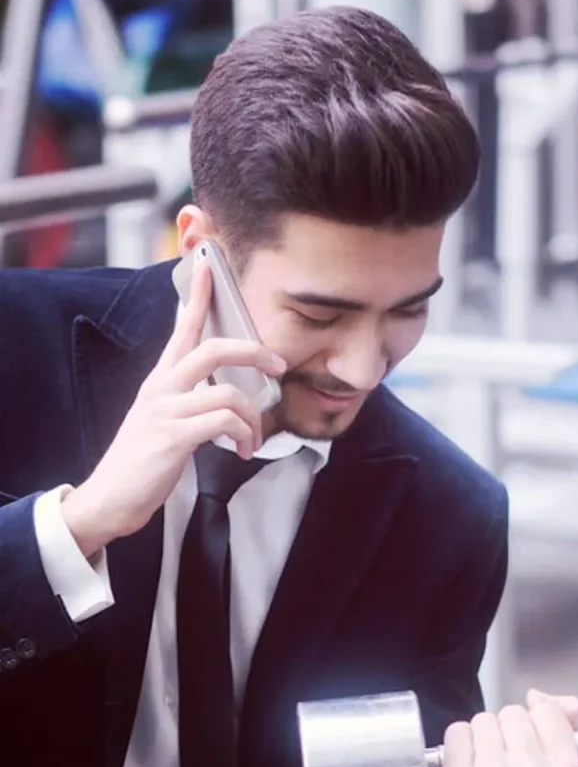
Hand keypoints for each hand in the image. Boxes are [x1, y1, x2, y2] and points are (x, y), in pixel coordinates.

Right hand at [61, 261, 284, 557]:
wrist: (108, 499)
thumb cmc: (142, 461)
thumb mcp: (162, 419)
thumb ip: (188, 399)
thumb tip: (226, 395)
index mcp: (160, 380)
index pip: (182, 329)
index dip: (198, 297)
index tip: (209, 267)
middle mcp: (161, 388)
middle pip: (214, 350)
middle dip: (255, 352)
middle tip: (278, 366)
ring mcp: (165, 411)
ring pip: (229, 393)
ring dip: (254, 418)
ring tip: (254, 440)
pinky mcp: (172, 438)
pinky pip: (224, 422)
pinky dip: (244, 435)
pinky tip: (243, 450)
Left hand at [436, 690, 577, 766]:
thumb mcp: (556, 758)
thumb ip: (562, 718)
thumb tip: (537, 697)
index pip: (546, 711)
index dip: (536, 720)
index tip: (533, 743)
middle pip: (513, 713)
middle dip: (507, 727)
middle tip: (506, 757)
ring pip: (484, 719)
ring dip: (482, 734)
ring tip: (486, 761)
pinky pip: (458, 730)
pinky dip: (459, 741)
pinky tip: (466, 764)